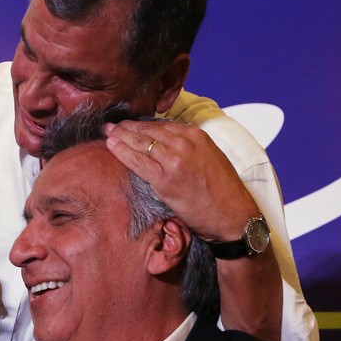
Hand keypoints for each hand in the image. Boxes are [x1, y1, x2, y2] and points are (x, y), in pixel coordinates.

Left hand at [103, 120, 259, 240]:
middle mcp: (185, 143)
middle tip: (111, 125)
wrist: (233, 215)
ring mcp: (174, 160)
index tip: (129, 124)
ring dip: (120, 136)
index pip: (161, 125)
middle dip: (127, 127)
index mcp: (196, 136)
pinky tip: (111, 146)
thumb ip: (190, 148)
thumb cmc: (223, 192)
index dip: (142, 124)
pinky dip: (121, 152)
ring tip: (107, 132)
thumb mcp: (210, 158)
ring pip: (140, 143)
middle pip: (148, 130)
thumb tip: (168, 145)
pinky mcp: (165, 180)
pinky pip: (137, 162)